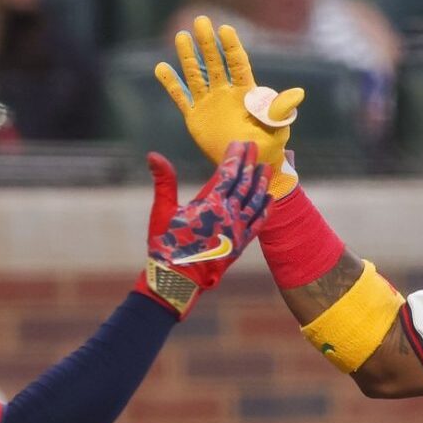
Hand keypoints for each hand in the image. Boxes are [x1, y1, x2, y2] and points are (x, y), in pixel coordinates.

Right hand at [135, 141, 273, 317]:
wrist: (178, 280)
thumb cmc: (165, 245)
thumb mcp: (162, 211)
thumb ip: (163, 181)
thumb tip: (153, 155)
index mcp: (210, 204)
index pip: (227, 174)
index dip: (234, 157)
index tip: (240, 143)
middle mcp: (228, 214)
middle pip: (244, 183)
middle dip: (249, 163)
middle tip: (255, 147)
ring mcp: (237, 230)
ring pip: (254, 200)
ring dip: (261, 182)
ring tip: (266, 167)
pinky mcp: (241, 244)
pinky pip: (258, 223)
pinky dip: (265, 209)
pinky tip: (270, 198)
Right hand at [154, 16, 304, 197]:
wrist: (249, 164)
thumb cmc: (268, 145)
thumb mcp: (277, 127)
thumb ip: (280, 110)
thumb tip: (298, 94)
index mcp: (245, 92)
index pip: (237, 64)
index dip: (231, 47)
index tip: (225, 29)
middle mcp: (225, 92)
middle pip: (215, 63)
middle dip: (208, 43)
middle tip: (201, 20)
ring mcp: (209, 102)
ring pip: (196, 75)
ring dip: (188, 56)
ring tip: (181, 36)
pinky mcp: (195, 116)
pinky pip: (181, 97)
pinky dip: (171, 83)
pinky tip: (160, 67)